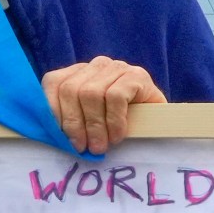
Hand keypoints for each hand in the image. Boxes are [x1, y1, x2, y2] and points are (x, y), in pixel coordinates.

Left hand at [42, 56, 165, 154]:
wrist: (161, 119)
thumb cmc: (119, 123)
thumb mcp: (89, 118)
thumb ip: (71, 118)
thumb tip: (52, 135)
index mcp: (78, 71)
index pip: (53, 82)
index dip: (53, 111)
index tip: (59, 137)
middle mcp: (95, 65)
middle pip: (70, 89)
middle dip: (74, 123)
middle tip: (82, 147)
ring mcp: (116, 67)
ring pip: (91, 93)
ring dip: (94, 125)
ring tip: (100, 146)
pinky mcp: (136, 75)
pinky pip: (116, 97)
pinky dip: (113, 121)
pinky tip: (117, 136)